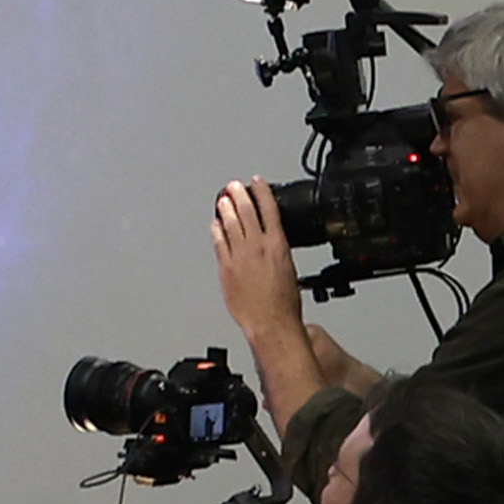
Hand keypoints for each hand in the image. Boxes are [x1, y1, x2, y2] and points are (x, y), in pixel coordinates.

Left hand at [208, 177, 302, 352]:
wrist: (271, 322)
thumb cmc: (284, 302)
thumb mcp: (289, 267)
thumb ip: (277, 251)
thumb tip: (272, 244)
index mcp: (278, 244)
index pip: (269, 209)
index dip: (262, 191)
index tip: (257, 182)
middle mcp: (257, 246)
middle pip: (246, 211)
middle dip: (239, 194)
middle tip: (234, 185)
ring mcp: (240, 256)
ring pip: (230, 224)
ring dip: (226, 208)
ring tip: (223, 198)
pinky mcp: (226, 267)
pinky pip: (219, 243)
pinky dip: (216, 231)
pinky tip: (215, 224)